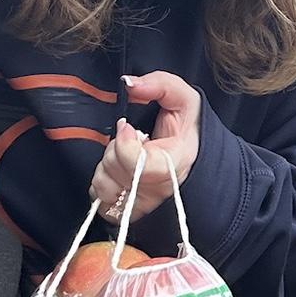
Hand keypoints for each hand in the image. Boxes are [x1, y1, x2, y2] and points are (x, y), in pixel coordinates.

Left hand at [90, 71, 201, 224]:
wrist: (194, 154)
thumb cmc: (187, 127)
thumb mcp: (182, 97)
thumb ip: (158, 85)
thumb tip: (129, 84)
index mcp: (176, 161)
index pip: (141, 166)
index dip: (124, 145)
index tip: (126, 125)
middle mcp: (161, 189)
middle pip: (116, 172)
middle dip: (114, 149)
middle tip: (131, 138)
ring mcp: (144, 204)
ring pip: (104, 188)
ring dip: (105, 167)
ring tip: (124, 156)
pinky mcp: (130, 213)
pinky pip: (101, 203)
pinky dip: (102, 185)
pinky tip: (117, 171)